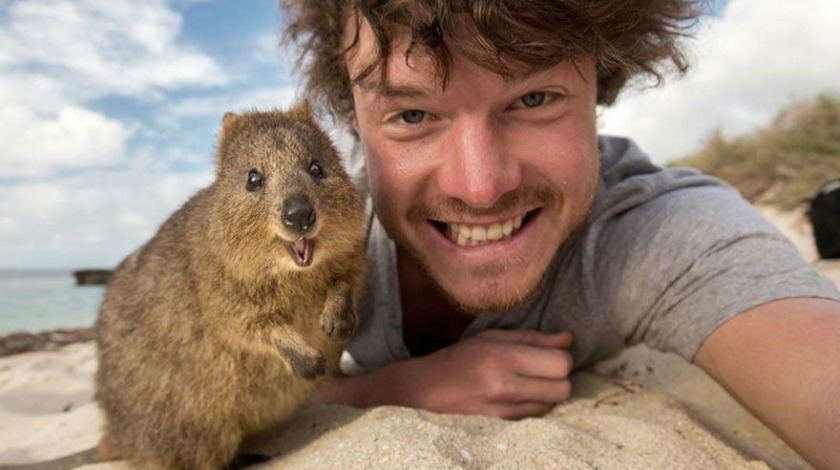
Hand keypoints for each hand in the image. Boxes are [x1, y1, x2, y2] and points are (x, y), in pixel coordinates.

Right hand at [402, 329, 573, 417]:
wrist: (429, 388)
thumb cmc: (463, 356)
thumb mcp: (494, 336)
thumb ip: (533, 338)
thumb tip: (569, 338)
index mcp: (503, 356)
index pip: (560, 363)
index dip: (562, 357)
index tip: (553, 353)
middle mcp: (505, 385)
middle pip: (563, 388)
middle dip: (560, 377)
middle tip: (545, 369)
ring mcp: (504, 409)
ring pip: (553, 404)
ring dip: (549, 392)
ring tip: (531, 381)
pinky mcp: (503, 424)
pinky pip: (538, 415)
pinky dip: (537, 404)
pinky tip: (522, 394)